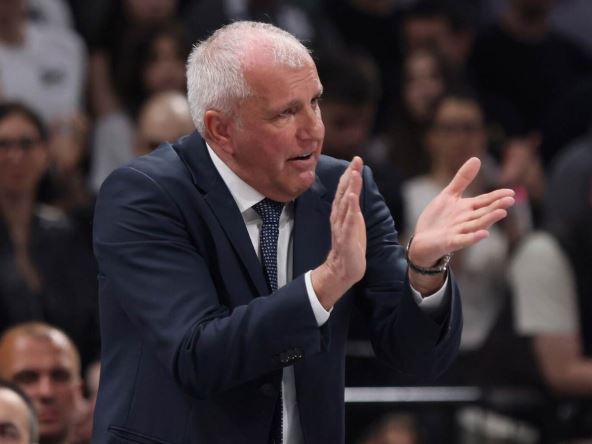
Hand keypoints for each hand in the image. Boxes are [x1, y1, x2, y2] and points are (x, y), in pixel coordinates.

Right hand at [312, 156, 365, 308]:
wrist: (343, 269)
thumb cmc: (350, 245)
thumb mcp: (353, 222)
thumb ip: (352, 207)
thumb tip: (354, 191)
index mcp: (342, 213)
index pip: (345, 190)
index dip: (350, 174)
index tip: (356, 160)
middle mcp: (339, 217)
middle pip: (344, 192)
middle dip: (350, 175)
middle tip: (356, 160)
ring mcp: (341, 227)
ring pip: (345, 204)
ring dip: (350, 187)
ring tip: (354, 173)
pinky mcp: (346, 237)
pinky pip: (347, 221)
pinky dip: (350, 208)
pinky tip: (352, 197)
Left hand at [409, 157, 514, 289]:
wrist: (422, 241)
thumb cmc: (438, 219)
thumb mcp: (449, 195)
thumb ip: (462, 179)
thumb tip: (477, 158)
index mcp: (467, 208)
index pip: (485, 201)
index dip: (497, 196)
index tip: (511, 192)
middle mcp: (467, 220)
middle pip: (484, 212)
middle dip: (496, 206)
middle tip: (510, 200)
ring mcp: (460, 232)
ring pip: (477, 225)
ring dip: (489, 219)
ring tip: (502, 213)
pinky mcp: (451, 242)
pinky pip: (464, 240)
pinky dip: (473, 237)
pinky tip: (484, 234)